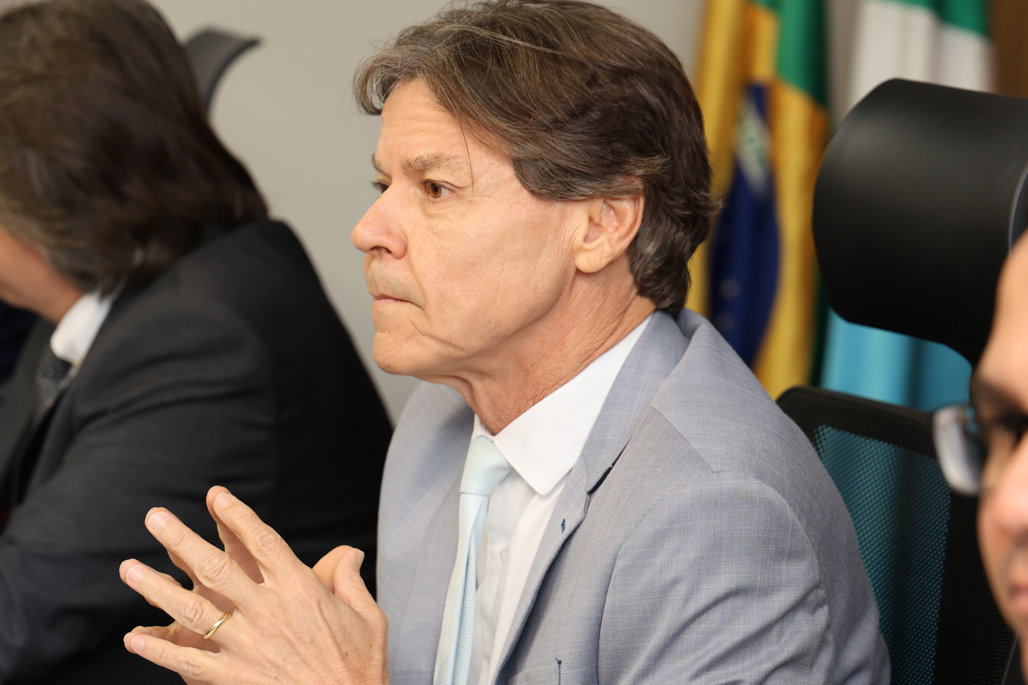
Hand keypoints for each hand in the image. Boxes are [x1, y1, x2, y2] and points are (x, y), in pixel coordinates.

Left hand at [120, 486, 388, 684]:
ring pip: (193, 610)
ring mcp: (248, 646)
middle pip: (217, 567)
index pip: (262, 543)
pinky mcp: (234, 679)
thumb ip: (350, 580)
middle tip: (155, 517)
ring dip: (156, 587)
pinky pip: (188, 662)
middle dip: (182, 538)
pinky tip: (134, 636)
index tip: (215, 495)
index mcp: (302, 590)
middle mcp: (270, 612)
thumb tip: (350, 551)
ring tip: (128, 568)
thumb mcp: (368, 617)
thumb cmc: (361, 667)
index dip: (237, 516)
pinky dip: (159, 650)